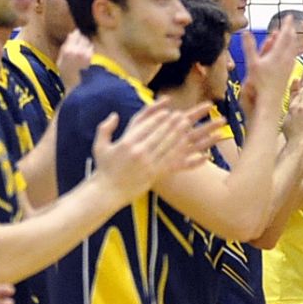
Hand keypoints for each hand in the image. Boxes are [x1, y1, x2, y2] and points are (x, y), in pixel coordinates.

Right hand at [58, 31, 93, 90]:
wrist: (70, 78)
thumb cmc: (64, 66)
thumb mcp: (62, 53)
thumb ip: (68, 42)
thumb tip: (73, 32)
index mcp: (68, 49)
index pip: (76, 35)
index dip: (77, 33)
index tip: (77, 33)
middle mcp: (77, 51)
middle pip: (83, 37)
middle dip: (81, 38)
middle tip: (79, 43)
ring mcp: (84, 54)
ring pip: (88, 42)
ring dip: (86, 44)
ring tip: (81, 49)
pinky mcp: (90, 58)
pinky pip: (91, 49)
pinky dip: (89, 50)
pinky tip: (84, 54)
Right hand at [92, 99, 216, 196]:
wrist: (106, 192)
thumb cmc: (104, 169)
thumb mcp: (100, 146)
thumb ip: (105, 128)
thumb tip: (115, 115)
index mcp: (127, 143)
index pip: (147, 126)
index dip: (159, 118)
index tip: (169, 111)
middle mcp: (140, 153)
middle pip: (161, 134)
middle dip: (174, 124)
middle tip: (186, 116)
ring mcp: (149, 164)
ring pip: (170, 147)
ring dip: (182, 137)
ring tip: (192, 129)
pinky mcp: (155, 175)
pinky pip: (174, 165)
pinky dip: (189, 160)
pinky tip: (202, 155)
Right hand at [240, 25, 298, 109]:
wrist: (270, 101)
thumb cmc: (260, 83)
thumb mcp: (252, 63)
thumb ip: (249, 46)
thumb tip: (244, 31)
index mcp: (277, 54)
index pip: (284, 35)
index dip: (287, 24)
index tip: (289, 15)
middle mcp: (286, 59)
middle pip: (291, 41)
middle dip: (291, 30)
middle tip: (291, 23)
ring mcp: (288, 67)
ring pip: (293, 49)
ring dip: (293, 40)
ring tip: (292, 35)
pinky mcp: (288, 74)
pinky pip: (293, 58)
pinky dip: (292, 51)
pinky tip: (292, 54)